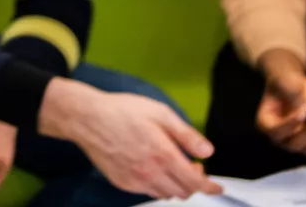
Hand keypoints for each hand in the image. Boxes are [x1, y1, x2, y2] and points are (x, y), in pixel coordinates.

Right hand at [40, 77, 223, 201]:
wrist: (88, 118)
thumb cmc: (123, 111)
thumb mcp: (161, 113)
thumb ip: (186, 135)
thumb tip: (207, 151)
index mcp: (163, 154)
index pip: (195, 182)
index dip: (210, 186)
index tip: (217, 186)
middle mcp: (151, 173)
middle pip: (183, 192)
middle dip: (193, 183)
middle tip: (192, 166)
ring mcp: (135, 181)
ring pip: (166, 194)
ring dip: (176, 186)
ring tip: (173, 166)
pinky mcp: (123, 183)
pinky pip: (148, 192)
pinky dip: (158, 186)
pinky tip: (154, 169)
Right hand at [255, 50, 305, 155]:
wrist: (295, 87)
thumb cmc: (286, 83)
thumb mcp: (284, 78)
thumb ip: (289, 85)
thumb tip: (300, 95)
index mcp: (265, 122)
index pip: (274, 130)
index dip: (289, 124)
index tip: (303, 113)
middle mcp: (279, 138)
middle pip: (294, 143)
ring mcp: (294, 143)